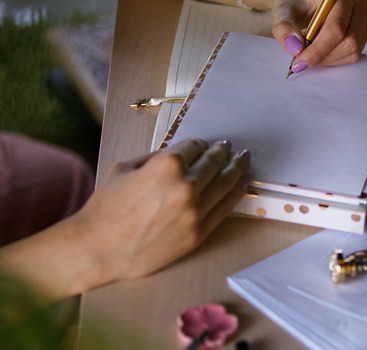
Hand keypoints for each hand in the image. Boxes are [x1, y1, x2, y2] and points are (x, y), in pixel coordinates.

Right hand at [69, 139, 250, 285]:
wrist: (97, 248)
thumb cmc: (106, 207)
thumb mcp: (126, 167)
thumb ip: (157, 157)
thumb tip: (180, 153)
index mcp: (168, 165)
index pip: (196, 147)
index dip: (200, 144)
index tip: (204, 144)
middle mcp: (186, 185)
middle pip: (215, 162)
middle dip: (223, 152)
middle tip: (230, 148)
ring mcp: (195, 211)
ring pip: (226, 183)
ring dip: (237, 168)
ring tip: (243, 160)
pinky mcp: (198, 232)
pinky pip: (225, 208)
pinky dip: (237, 193)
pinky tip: (242, 183)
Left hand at [271, 0, 366, 72]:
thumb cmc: (294, 1)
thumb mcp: (281, 11)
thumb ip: (283, 28)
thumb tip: (295, 47)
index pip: (336, 27)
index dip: (318, 49)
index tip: (298, 62)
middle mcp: (361, 1)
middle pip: (349, 41)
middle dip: (323, 56)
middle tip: (301, 61)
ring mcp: (366, 16)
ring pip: (352, 50)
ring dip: (328, 58)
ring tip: (308, 52)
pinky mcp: (365, 31)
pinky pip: (353, 54)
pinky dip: (334, 58)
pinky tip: (319, 50)